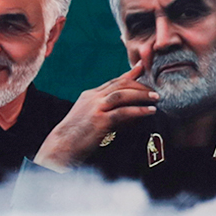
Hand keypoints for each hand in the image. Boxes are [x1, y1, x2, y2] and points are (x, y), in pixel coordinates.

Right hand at [34, 55, 158, 170]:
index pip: (113, 81)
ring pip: (122, 94)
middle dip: (140, 86)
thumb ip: (106, 111)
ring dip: (141, 95)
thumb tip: (128, 112)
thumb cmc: (76, 136)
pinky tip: (149, 111)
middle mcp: (92, 98)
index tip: (142, 68)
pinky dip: (138, 110)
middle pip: (120, 84)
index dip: (130, 75)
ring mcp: (95, 108)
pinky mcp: (99, 120)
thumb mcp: (89, 118)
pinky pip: (123, 112)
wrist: (60, 147)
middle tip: (155, 92)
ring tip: (155, 99)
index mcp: (89, 96)